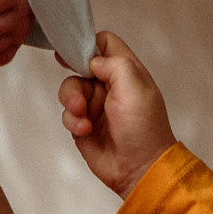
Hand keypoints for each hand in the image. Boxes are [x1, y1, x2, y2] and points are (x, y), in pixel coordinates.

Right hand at [58, 31, 176, 198]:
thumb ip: (114, 65)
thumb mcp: (135, 90)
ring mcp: (95, 105)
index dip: (88, 44)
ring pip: (69, 89)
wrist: (139, 170)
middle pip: (79, 66)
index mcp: (126, 71)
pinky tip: (85, 131)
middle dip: (75, 80)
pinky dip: (73, 120)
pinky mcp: (83, 124)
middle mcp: (109, 85)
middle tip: (79, 97)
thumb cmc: (144, 129)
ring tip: (82, 118)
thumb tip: (92, 60)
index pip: (104, 43)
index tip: (73, 53)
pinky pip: (68, 113)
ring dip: (71, 102)